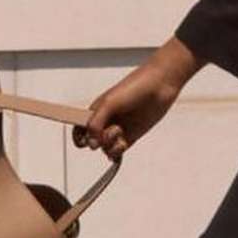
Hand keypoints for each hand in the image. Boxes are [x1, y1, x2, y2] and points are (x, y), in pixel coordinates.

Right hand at [72, 53, 188, 160]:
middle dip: (97, 140)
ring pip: (105, 147)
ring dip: (109, 145)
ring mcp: (118, 130)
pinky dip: (117, 151)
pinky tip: (122, 145)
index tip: (82, 142)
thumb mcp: (109, 104)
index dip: (78, 137)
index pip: (80, 127)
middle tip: (109, 131)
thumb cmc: (132, 89)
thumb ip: (96, 124)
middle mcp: (106, 121)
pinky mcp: (131, 136)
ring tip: (120, 132)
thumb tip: (90, 144)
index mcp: (96, 111)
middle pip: (93, 141)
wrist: (159, 86)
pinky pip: (118, 150)